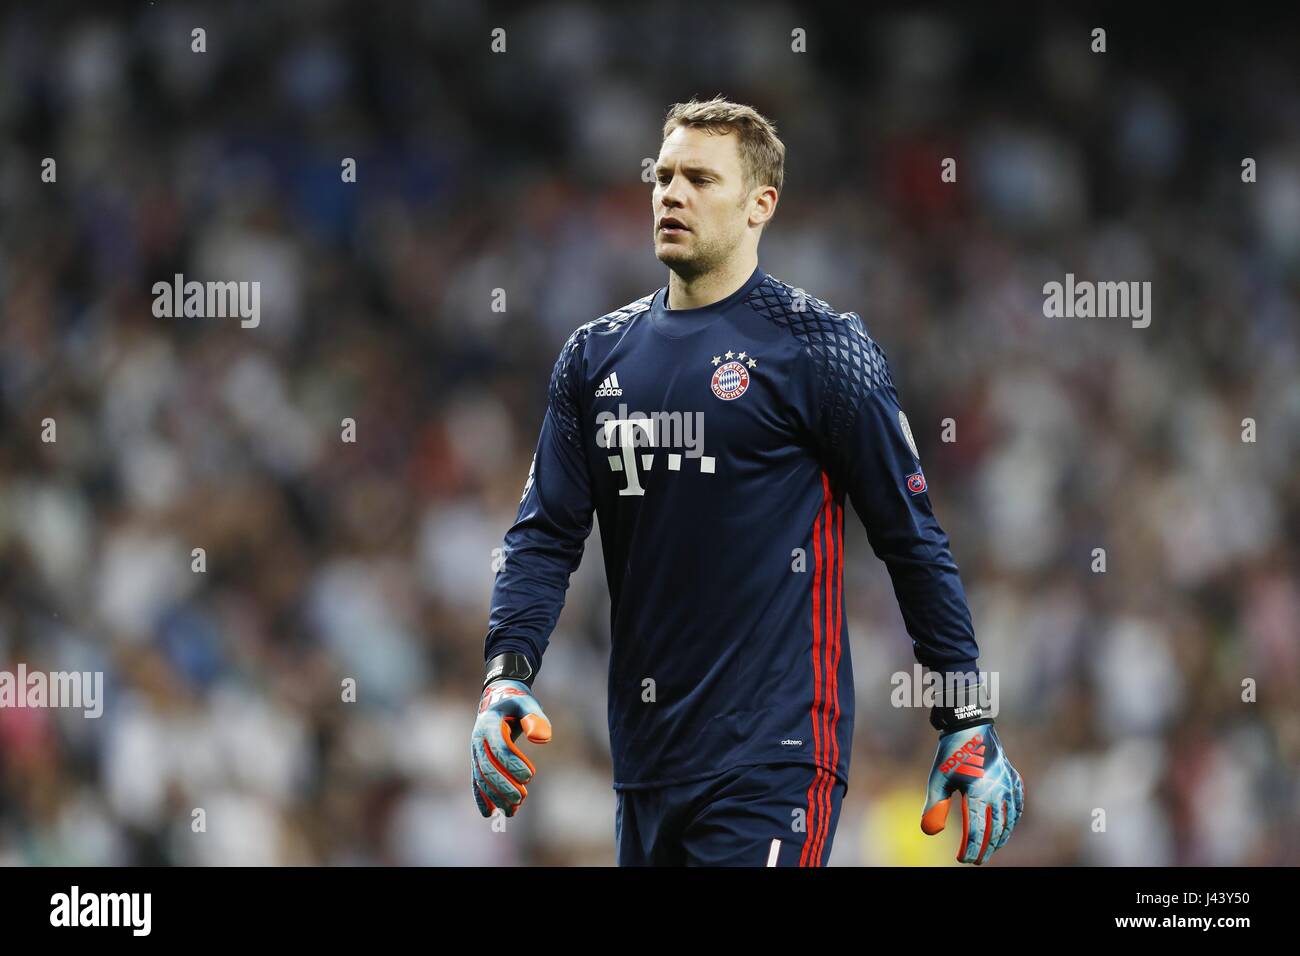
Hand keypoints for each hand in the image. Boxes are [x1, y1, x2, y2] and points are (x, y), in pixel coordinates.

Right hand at [470, 679, 551, 817]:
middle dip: (503, 785)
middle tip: (522, 798)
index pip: (499, 747)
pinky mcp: (477, 762)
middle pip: (487, 767)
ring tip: (513, 810)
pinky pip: (476, 782)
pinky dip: (482, 798)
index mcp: (490, 724)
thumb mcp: (528, 703)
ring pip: (481, 778)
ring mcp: (475, 752)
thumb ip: (535, 718)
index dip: (513, 763)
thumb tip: (542, 739)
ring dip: (495, 795)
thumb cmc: (516, 702)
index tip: (530, 776)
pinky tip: (489, 814)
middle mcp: (478, 740)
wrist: (498, 698)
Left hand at [920, 722, 1023, 863]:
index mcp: (978, 794)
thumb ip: (934, 807)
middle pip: (995, 830)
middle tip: (977, 859)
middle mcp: (997, 792)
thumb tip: (930, 833)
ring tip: (991, 847)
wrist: (970, 725)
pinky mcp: (1013, 779)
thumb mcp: (938, 779)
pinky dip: (1012, 819)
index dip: (971, 849)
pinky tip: (1007, 825)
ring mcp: (1008, 786)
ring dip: (1000, 837)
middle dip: (986, 848)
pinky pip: (1017, 805)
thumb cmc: (951, 753)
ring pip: (1009, 820)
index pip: (977, 831)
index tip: (963, 859)